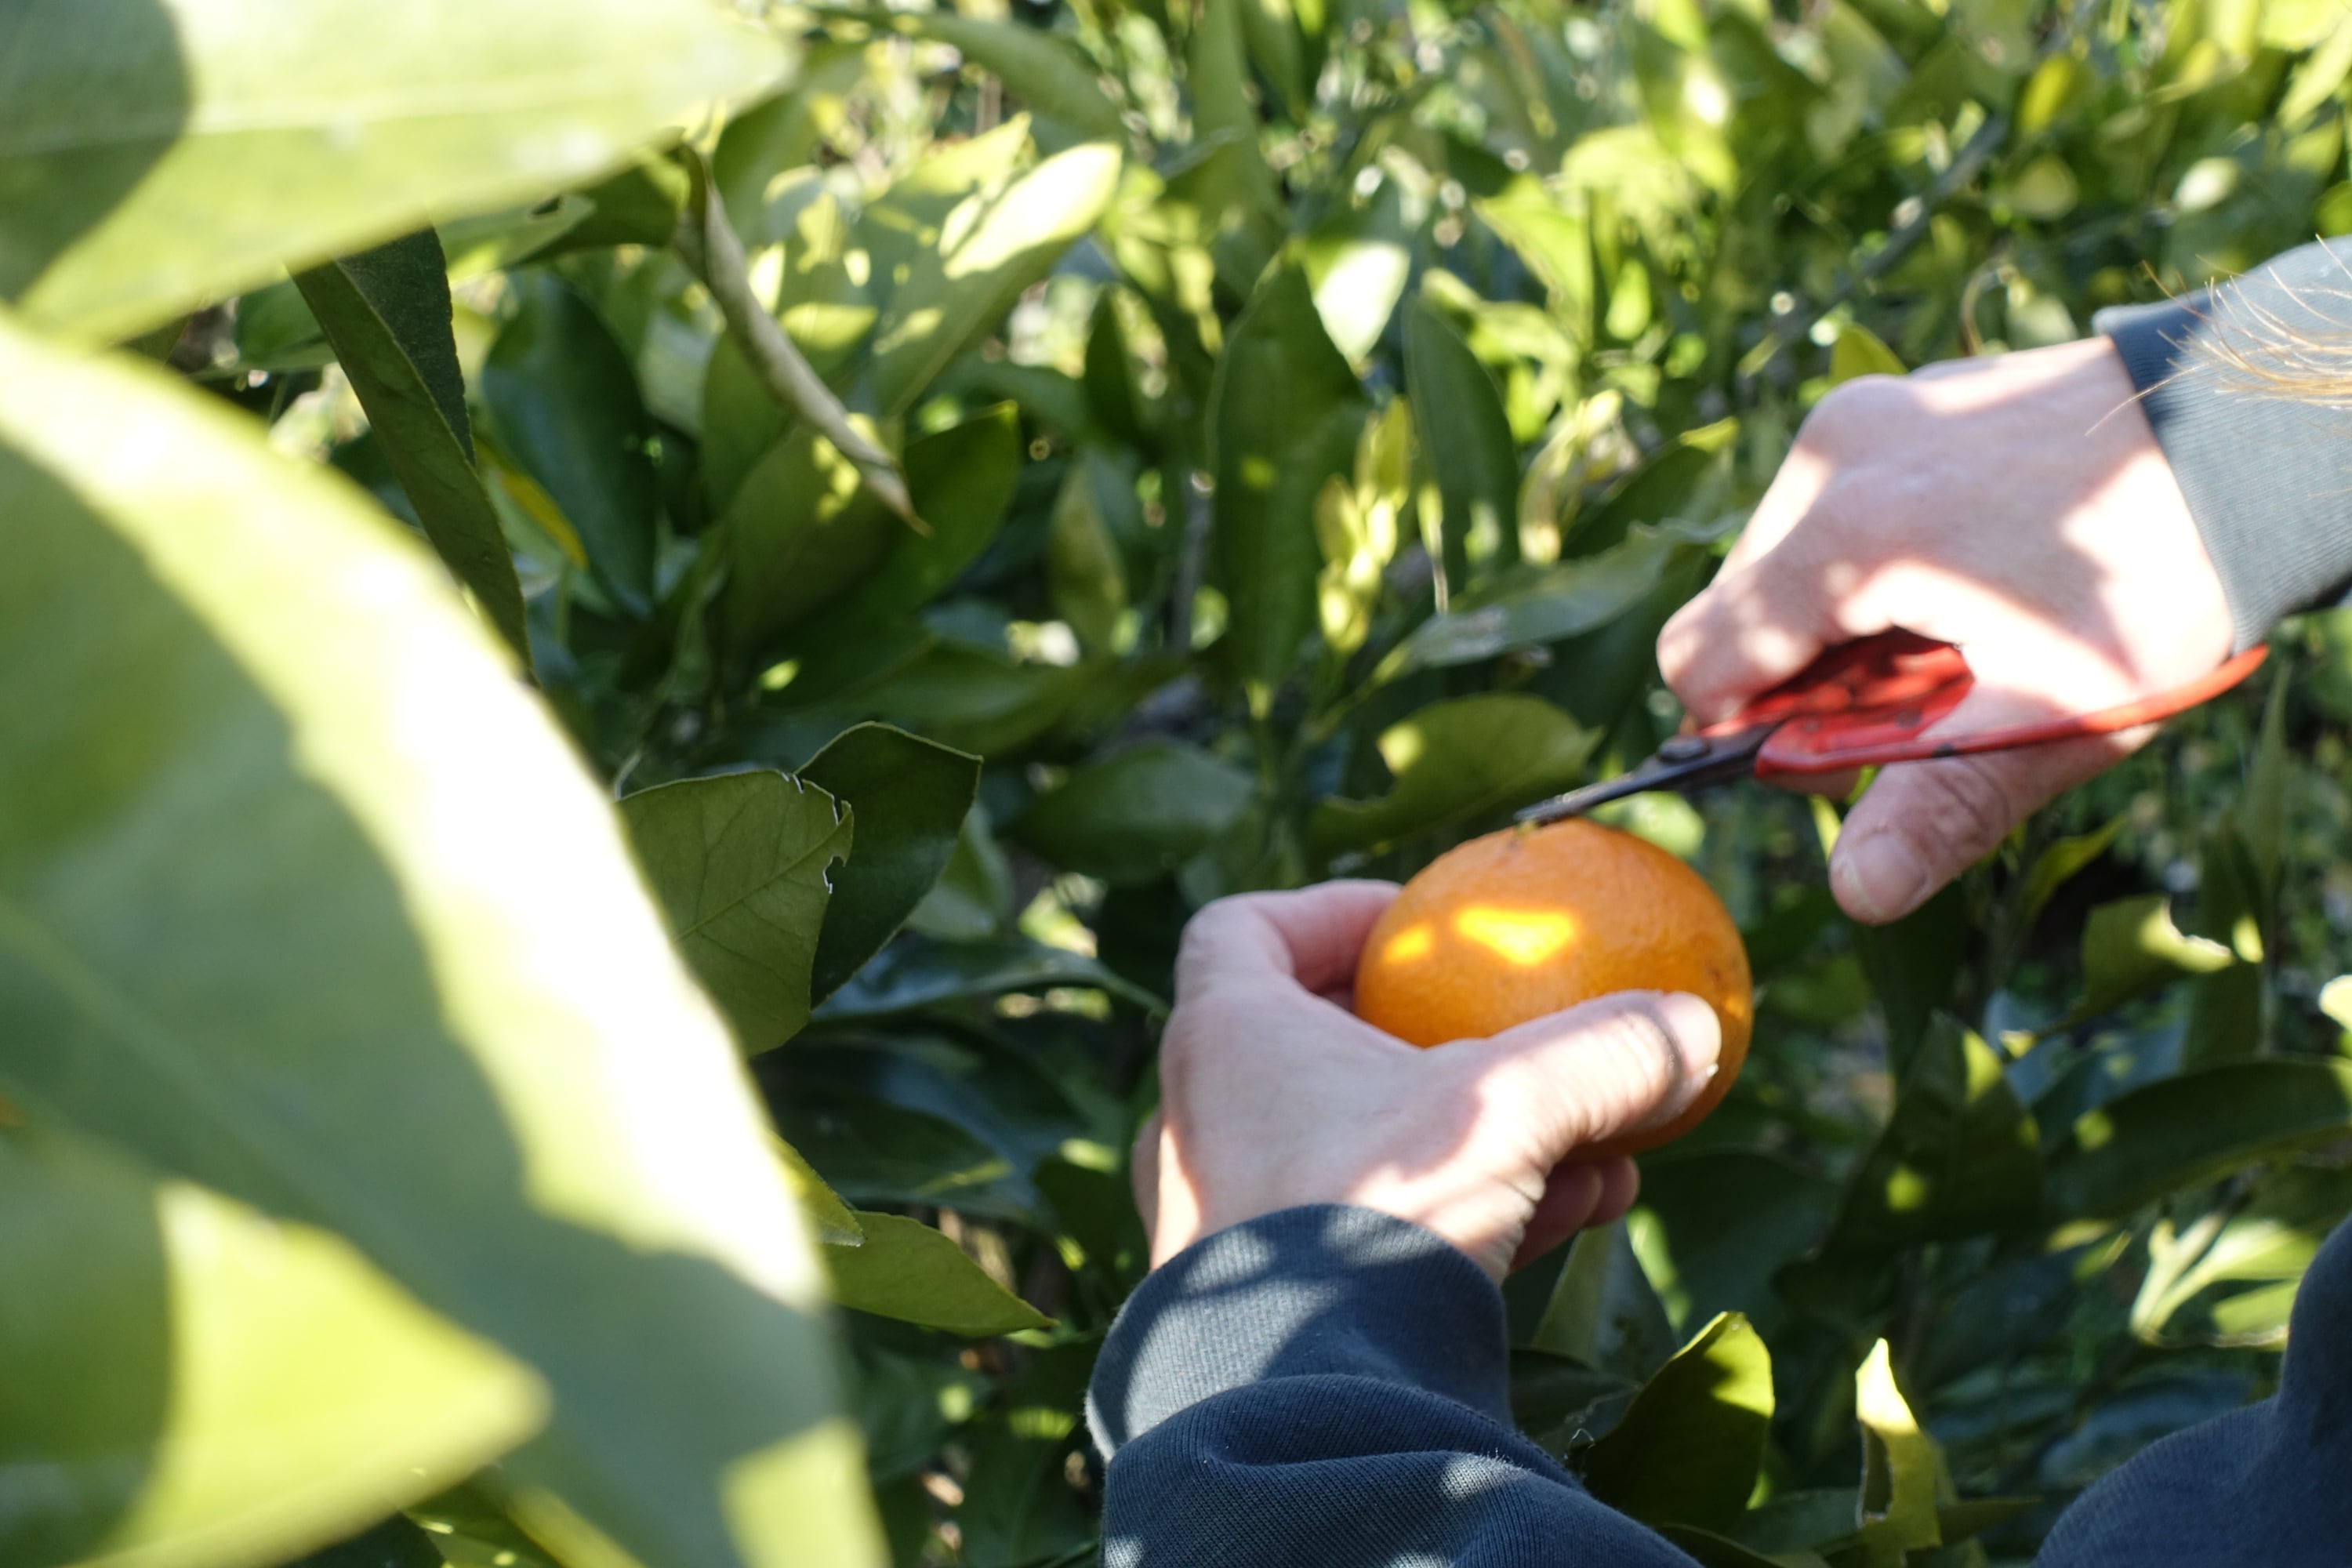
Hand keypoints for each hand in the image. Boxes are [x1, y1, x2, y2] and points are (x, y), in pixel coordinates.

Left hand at [1133, 882, 1721, 1280]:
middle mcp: (1203, 1121)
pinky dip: (1463, 1211)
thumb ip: (1603, 1054)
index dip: (1325, 914)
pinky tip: (1572, 1215)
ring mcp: (1228, 1216)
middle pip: (1316, 1040)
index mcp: (1223, 1038)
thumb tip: (1693, 1022)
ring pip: (1361, 1145)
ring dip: (1475, 1137)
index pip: (1242, 931)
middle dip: (1433, 1041)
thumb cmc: (1380, 1210)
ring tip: (1589, 1147)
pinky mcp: (1269, 1298)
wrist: (1304, 1400)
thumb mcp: (1513, 1108)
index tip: (1410, 928)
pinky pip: (1369, 1229)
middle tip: (1514, 1040)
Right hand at [1658, 338, 2232, 924]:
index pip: (1699, 659)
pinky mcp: (1896, 395)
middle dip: (1799, 672)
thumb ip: (1938, 806)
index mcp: (1849, 541)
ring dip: (1834, 615)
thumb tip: (1857, 893)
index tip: (1830, 750)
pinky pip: (1829, 499)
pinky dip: (1866, 553)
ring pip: (1778, 554)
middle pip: (1733, 606)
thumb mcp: (2051, 714)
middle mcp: (1832, 460)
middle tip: (1917, 694)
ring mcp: (1863, 414)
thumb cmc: (2159, 580)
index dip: (1743, 727)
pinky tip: (1965, 569)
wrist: (2251, 437)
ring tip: (1952, 628)